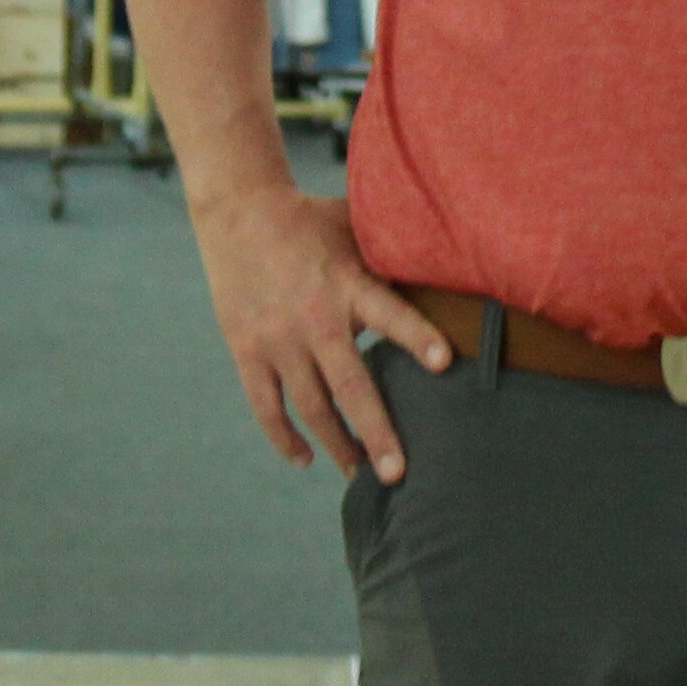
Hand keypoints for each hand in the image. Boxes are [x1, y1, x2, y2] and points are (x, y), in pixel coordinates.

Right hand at [191, 185, 454, 479]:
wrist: (237, 212)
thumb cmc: (311, 220)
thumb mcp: (355, 229)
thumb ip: (392, 258)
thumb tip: (449, 269)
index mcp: (346, 284)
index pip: (389, 313)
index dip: (417, 336)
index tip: (444, 362)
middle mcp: (313, 318)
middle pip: (349, 384)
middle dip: (375, 431)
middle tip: (398, 474)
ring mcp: (277, 339)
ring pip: (310, 406)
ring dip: (336, 444)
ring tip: (359, 473)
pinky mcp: (247, 350)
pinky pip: (266, 405)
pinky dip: (283, 437)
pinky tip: (304, 459)